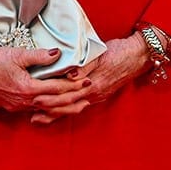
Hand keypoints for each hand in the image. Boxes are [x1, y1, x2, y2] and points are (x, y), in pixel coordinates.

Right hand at [0, 45, 92, 113]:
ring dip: (63, 107)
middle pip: (55, 103)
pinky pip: (35, 110)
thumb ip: (39, 56)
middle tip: (89, 94)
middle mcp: (24, 101)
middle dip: (74, 99)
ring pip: (46, 109)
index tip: (87, 80)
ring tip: (78, 105)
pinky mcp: (12, 105)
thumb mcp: (17, 54)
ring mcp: (17, 105)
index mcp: (27, 88)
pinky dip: (48, 108)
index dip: (74, 85)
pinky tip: (54, 106)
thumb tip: (57, 54)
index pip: (57, 89)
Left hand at [29, 34, 150, 125]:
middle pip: (68, 105)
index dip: (51, 98)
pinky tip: (58, 113)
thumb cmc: (119, 52)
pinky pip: (80, 106)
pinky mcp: (99, 94)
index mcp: (93, 83)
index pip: (68, 94)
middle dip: (49, 109)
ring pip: (73, 108)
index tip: (36, 98)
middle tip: (32, 111)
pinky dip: (67, 110)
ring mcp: (97, 95)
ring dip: (56, 114)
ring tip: (39, 118)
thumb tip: (70, 74)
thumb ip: (85, 65)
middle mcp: (94, 93)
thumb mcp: (101, 55)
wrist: (138, 56)